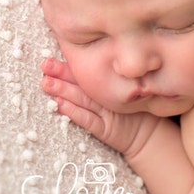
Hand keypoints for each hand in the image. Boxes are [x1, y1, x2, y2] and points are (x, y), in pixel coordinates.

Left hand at [41, 57, 161, 155]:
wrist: (148, 136)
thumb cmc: (131, 111)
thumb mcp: (122, 89)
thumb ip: (105, 77)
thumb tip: (80, 64)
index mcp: (108, 84)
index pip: (86, 72)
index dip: (68, 65)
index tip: (49, 58)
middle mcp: (106, 95)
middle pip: (82, 82)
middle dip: (62, 73)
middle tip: (45, 65)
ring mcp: (106, 112)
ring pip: (82, 98)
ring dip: (63, 90)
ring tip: (46, 83)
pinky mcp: (106, 129)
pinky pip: (88, 120)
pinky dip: (74, 112)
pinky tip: (60, 104)